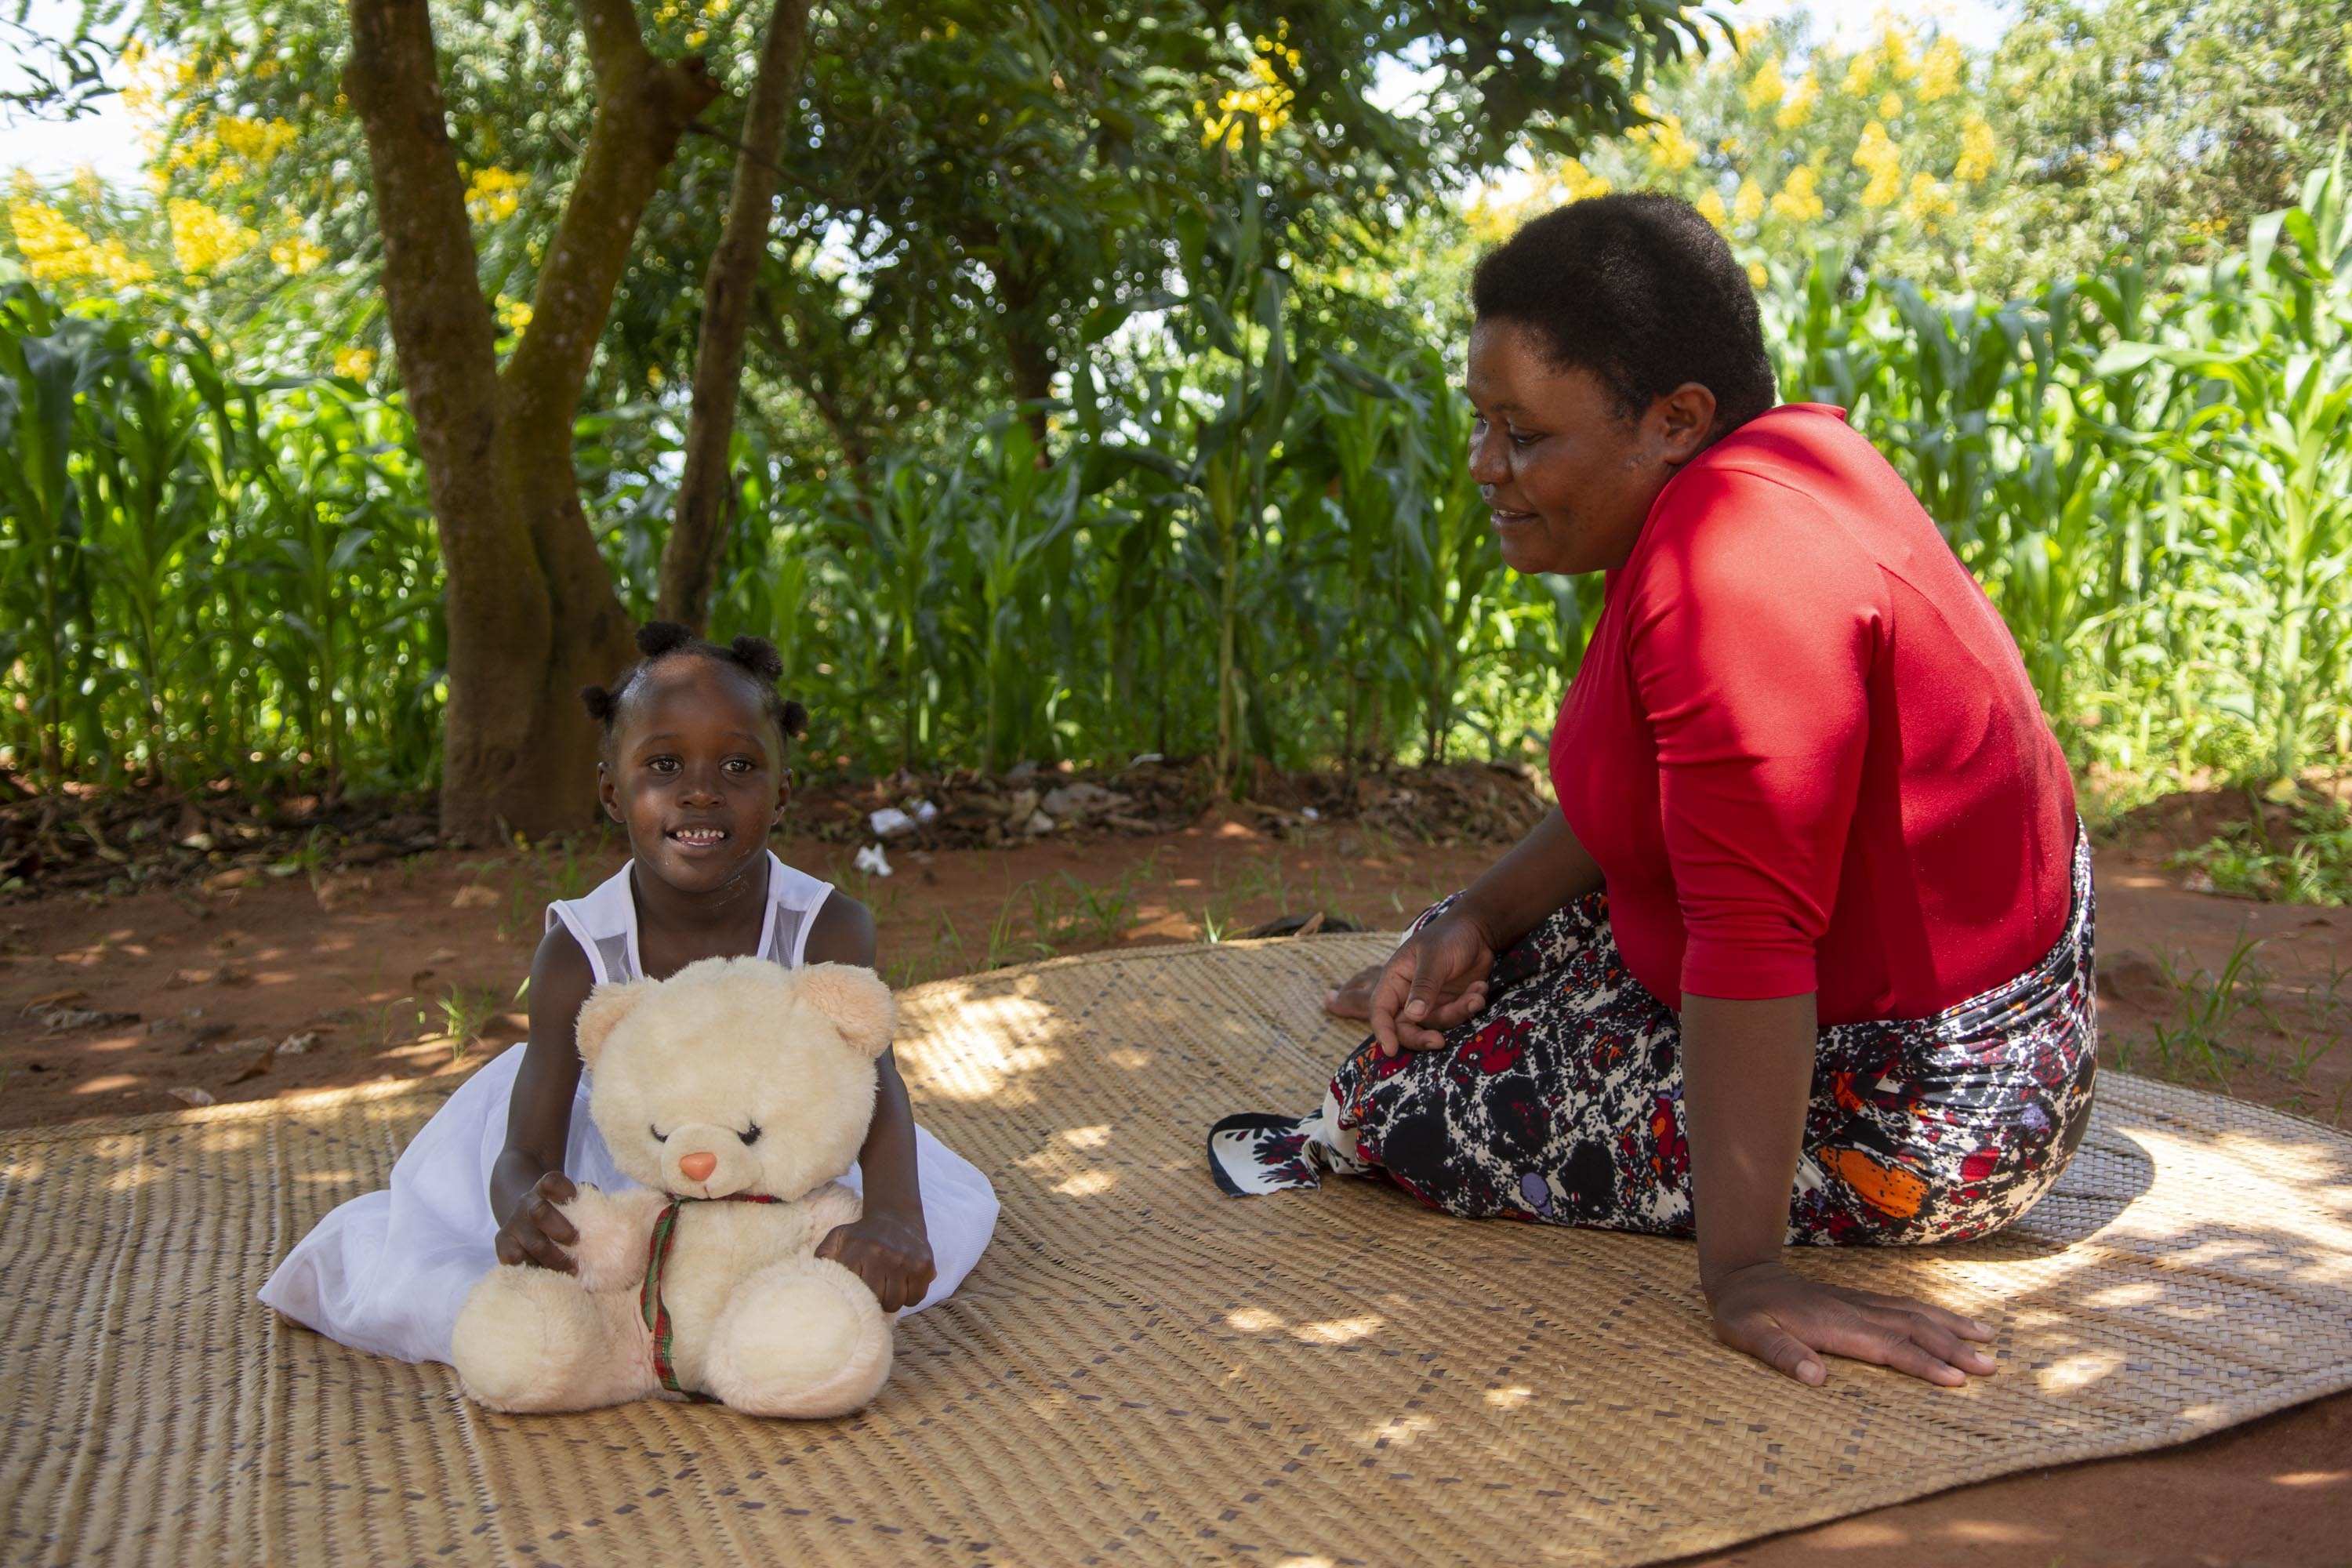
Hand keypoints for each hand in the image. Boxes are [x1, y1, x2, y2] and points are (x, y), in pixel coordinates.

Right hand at [493, 1171, 578, 1271]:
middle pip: (539, 1212)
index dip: (563, 1190)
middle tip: (575, 1241)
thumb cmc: (559, 1213)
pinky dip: (532, 1268)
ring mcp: (513, 1223)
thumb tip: (608, 1215)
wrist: (525, 1218)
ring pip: (534, 1243)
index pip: (551, 1181)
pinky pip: (514, 1259)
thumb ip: (587, 1204)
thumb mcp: (570, 1202)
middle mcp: (527, 1203)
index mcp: (545, 1189)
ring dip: (555, 1259)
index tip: (575, 1199)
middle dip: (560, 1229)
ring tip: (572, 1269)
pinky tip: (545, 1273)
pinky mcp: (503, 1243)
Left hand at [817, 1208, 935, 1311]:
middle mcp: (881, 1255)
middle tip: (874, 1293)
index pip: (853, 1291)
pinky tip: (904, 1286)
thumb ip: (823, 1255)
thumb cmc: (862, 1235)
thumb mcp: (838, 1238)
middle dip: (874, 1302)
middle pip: (875, 1300)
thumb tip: (813, 1277)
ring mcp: (904, 1261)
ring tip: (888, 1290)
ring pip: (896, 1303)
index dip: (855, 1298)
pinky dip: (910, 1297)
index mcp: (856, 1251)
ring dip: (891, 1301)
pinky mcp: (923, 1265)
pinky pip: (916, 1298)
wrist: (895, 1217)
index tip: (856, 1296)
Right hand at [1369, 907, 1497, 1054]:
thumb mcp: (1435, 958)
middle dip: (1421, 1037)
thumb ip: (1424, 986)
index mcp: (1395, 979)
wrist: (1479, 930)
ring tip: (1476, 995)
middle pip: (1406, 1027)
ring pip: (1437, 1024)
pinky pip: (1458, 1016)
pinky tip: (1480, 988)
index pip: (1381, 1010)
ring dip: (1458, 1012)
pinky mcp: (1451, 1004)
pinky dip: (1471, 1005)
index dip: (1383, 1031)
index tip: (1390, 1050)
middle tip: (1439, 1042)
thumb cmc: (1450, 936)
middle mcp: (1409, 994)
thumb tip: (1412, 1015)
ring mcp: (1431, 1001)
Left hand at [1706, 1261, 1997, 1387]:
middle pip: (1912, 1329)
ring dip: (1951, 1326)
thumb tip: (1816, 1376)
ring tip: (1989, 1340)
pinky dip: (1934, 1313)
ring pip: (1914, 1312)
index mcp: (1835, 1325)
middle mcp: (1855, 1311)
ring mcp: (1860, 1302)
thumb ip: (1781, 1353)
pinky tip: (1952, 1321)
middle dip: (1952, 1348)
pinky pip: (1904, 1305)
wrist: (1743, 1276)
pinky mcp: (1860, 1300)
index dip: (1922, 1363)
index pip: (1888, 1346)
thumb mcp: (1747, 1334)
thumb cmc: (1744, 1312)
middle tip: (1991, 1368)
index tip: (1955, 1380)